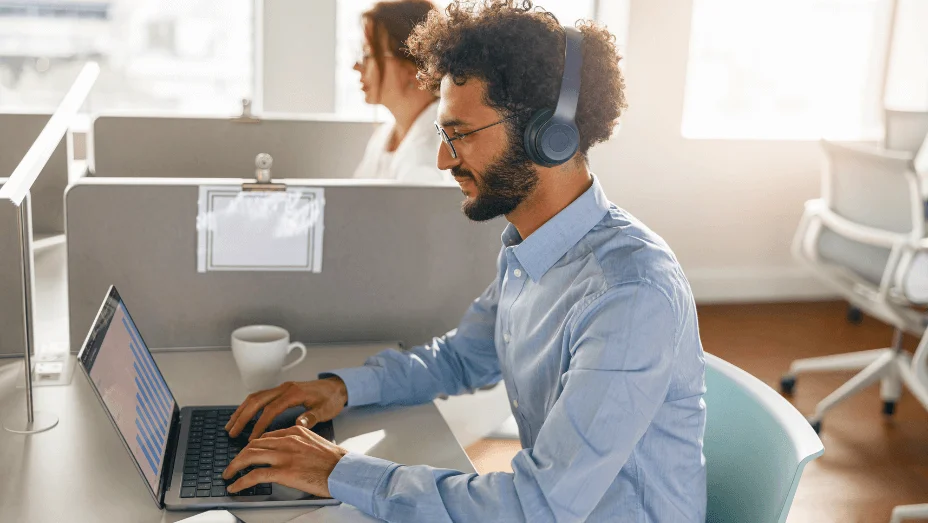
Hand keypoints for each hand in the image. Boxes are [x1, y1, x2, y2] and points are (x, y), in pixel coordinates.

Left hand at [222, 425, 347, 496]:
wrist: (345, 471)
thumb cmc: (335, 462)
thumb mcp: (316, 443)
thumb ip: (300, 444)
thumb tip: (289, 453)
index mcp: (295, 432)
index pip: (266, 436)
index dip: (252, 446)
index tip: (247, 453)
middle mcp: (287, 440)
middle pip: (254, 444)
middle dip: (239, 455)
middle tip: (232, 465)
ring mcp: (284, 455)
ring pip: (249, 456)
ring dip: (234, 466)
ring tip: (228, 475)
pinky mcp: (284, 472)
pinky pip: (255, 475)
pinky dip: (241, 482)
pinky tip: (235, 487)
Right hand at [225, 377, 347, 439]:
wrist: (338, 386)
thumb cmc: (332, 399)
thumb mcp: (325, 410)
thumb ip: (312, 416)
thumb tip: (299, 422)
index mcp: (294, 394)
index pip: (271, 410)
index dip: (259, 425)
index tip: (251, 439)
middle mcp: (285, 388)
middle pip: (257, 401)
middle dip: (242, 417)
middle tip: (231, 432)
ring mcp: (282, 388)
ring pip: (256, 397)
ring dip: (242, 410)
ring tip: (231, 424)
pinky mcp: (282, 390)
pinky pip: (261, 396)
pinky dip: (249, 406)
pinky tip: (243, 416)